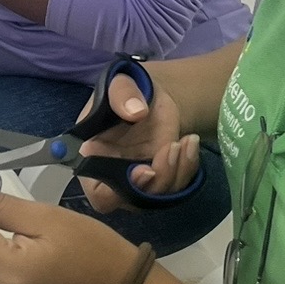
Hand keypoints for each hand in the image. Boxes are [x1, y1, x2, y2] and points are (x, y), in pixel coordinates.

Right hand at [75, 75, 198, 211]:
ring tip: (185, 140)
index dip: (116, 192)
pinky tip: (191, 141)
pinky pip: (178, 185)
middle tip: (172, 149)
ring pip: (160, 194)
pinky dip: (188, 166)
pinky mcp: (163, 177)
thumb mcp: (120, 84)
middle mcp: (115, 177)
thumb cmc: (126, 92)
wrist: (151, 95)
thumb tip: (135, 113)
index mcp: (93, 160)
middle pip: (134, 200)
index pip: (97, 194)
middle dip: (157, 181)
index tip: (143, 170)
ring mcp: (141, 180)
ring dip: (177, 171)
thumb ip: (122, 95)